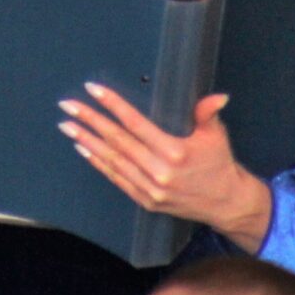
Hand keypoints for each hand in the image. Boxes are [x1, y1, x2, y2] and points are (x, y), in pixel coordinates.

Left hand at [59, 85, 271, 249]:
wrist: (226, 204)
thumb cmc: (220, 165)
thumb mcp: (216, 136)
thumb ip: (208, 113)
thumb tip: (217, 96)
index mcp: (175, 152)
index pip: (135, 123)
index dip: (113, 105)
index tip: (93, 90)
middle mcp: (160, 172)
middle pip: (117, 141)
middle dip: (90, 120)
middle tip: (68, 106)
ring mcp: (150, 189)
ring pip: (112, 160)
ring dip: (87, 141)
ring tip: (68, 126)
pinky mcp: (146, 201)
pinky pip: (117, 179)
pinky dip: (98, 163)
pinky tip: (84, 149)